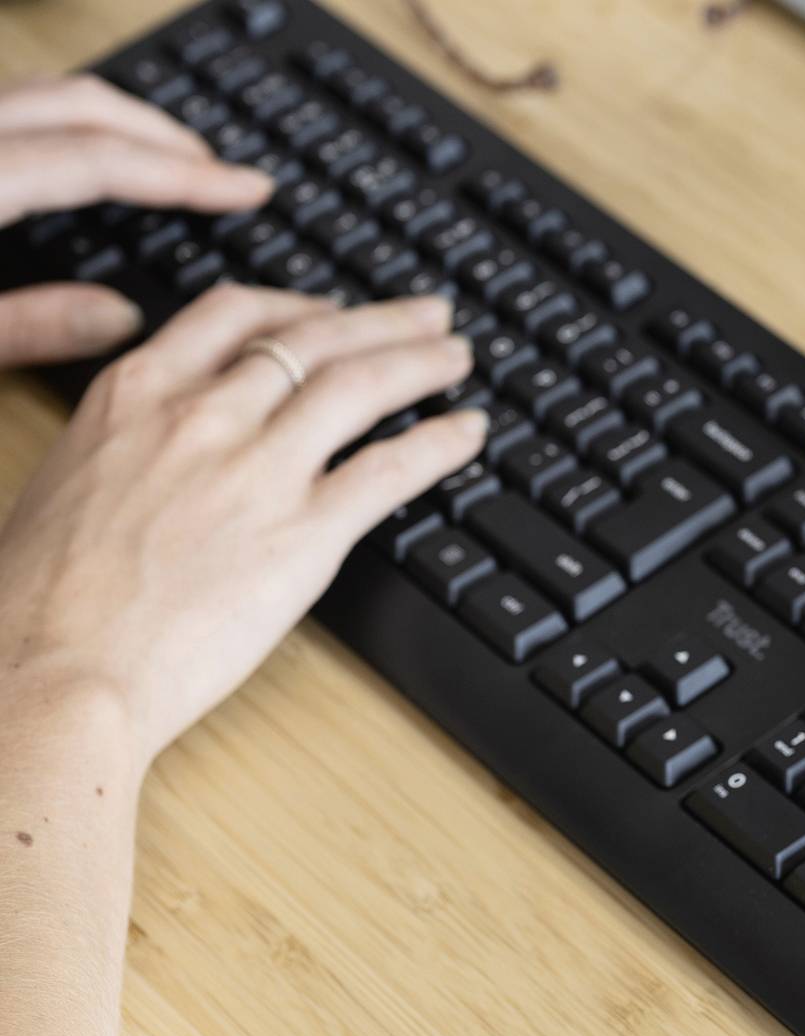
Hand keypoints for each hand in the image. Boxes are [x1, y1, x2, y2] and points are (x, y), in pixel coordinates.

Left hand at [0, 73, 272, 365]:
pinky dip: (65, 124)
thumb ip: (28, 326)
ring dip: (116, 120)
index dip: (185, 176)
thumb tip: (120, 319)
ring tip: (165, 158)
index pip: (100, 160)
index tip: (249, 190)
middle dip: (162, 134)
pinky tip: (83, 163)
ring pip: (46, 94)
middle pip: (80, 106)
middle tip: (220, 173)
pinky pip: (16, 108)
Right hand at [0, 285, 487, 766]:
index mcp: (135, 393)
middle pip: (313, 338)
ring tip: (457, 357)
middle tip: (426, 317)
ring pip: (361, 384)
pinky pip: (392, 467)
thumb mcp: (66, 483)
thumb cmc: (39, 601)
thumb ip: (125, 447)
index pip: (232, 313)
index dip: (296, 306)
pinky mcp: (306, 532)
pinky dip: (441, 442)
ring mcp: (259, 469)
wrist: (54, 668)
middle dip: (379, 321)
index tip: (329, 313)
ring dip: (420, 362)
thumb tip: (155, 456)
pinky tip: (470, 433)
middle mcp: (203, 415)